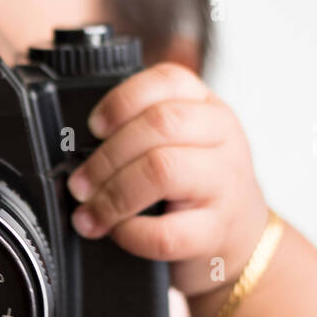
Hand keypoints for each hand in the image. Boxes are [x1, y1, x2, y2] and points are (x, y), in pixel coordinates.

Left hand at [65, 62, 269, 303]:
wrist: (240, 237)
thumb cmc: (196, 186)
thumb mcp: (181, 143)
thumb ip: (140, 132)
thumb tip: (76, 152)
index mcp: (207, 107)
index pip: (167, 79)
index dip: (121, 101)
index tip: (94, 127)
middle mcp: (223, 137)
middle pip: (161, 124)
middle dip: (106, 156)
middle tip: (79, 184)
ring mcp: (225, 183)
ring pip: (164, 169)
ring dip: (113, 195)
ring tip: (89, 213)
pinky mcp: (217, 230)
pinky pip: (167, 231)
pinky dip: (131, 234)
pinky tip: (118, 232)